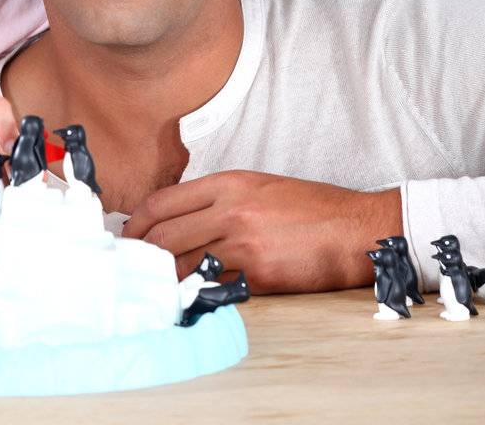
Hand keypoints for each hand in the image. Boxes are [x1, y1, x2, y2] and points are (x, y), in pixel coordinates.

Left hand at [122, 170, 402, 290]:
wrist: (354, 229)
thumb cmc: (312, 208)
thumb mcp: (260, 187)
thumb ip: (221, 199)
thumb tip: (183, 219)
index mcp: (229, 183)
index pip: (163, 201)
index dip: (138, 223)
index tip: (129, 237)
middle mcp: (230, 210)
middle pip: (165, 235)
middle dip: (141, 254)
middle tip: (133, 268)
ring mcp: (244, 244)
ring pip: (183, 264)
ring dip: (164, 279)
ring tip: (153, 287)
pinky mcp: (259, 276)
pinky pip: (214, 288)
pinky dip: (196, 295)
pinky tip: (189, 300)